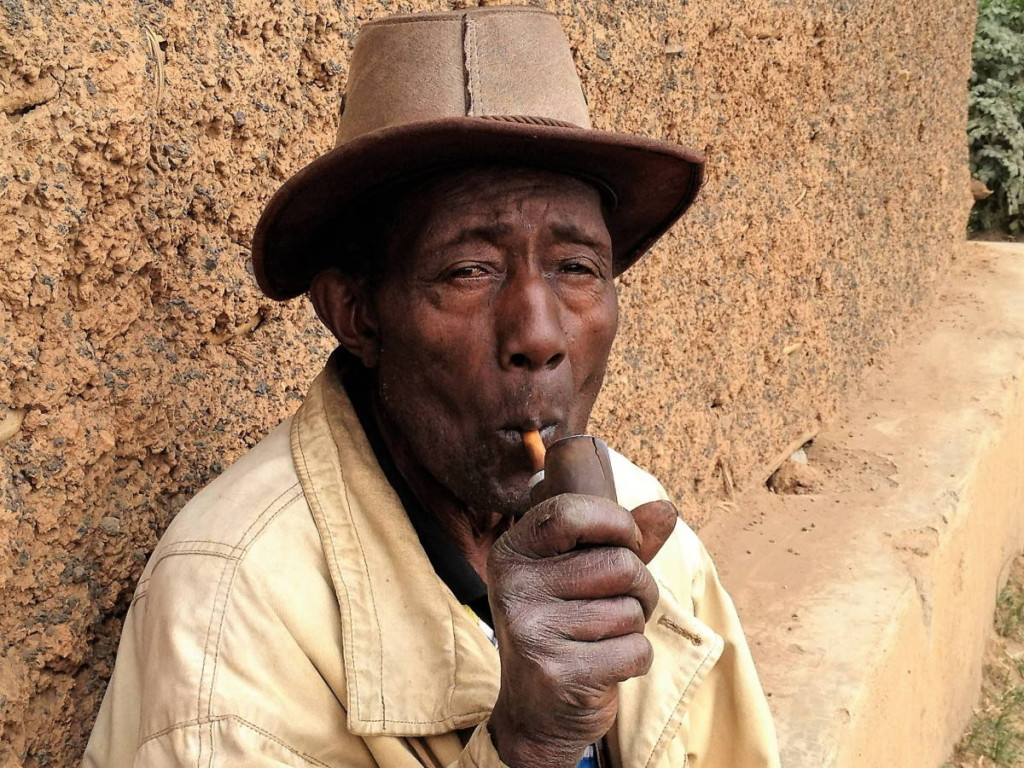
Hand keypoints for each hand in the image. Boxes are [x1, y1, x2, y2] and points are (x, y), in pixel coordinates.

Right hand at [486, 494, 676, 767]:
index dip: (618, 523)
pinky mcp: (560, 672)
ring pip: (631, 609)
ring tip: (603, 638)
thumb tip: (666, 509)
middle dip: (639, 585)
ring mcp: (532, 630)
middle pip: (619, 564)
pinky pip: (636, 650)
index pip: (572, 511)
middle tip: (616, 604)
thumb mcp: (582, 573)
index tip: (628, 542)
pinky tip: (604, 666)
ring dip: (634, 625)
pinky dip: (635, 660)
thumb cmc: (565, 628)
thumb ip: (621, 539)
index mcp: (513, 551)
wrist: (535, 714)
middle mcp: (514, 586)